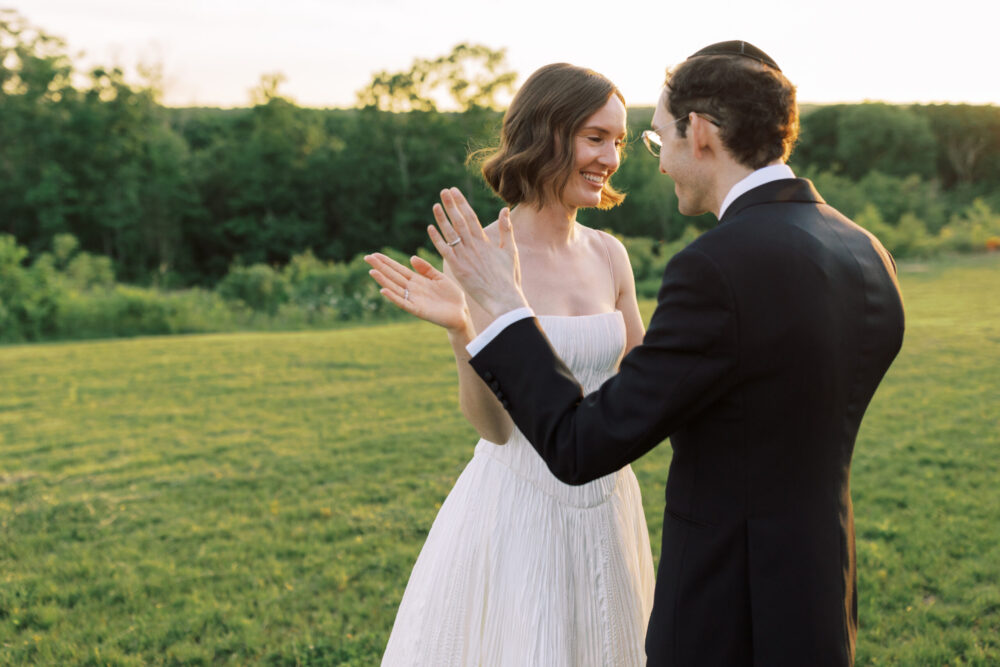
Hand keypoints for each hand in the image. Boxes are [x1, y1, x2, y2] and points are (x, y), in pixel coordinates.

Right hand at [364, 252, 472, 335]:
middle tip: (367, 257)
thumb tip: (411, 258)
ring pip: (395, 288)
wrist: (461, 312)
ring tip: (372, 271)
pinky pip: (403, 303)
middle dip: (381, 267)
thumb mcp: (439, 277)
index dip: (387, 262)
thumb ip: (426, 268)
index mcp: (417, 280)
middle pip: (393, 276)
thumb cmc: (451, 295)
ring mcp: (414, 299)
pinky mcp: (418, 310)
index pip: (399, 269)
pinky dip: (393, 297)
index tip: (375, 254)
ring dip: (383, 280)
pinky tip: (384, 290)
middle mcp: (413, 289)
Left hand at [429, 188, 528, 319]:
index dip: (461, 202)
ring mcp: (465, 257)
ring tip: (436, 205)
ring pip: (451, 234)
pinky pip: (445, 251)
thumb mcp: (511, 251)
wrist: (504, 298)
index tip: (454, 190)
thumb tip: (504, 210)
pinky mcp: (458, 269)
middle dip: (451, 205)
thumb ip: (507, 229)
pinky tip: (430, 228)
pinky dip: (437, 239)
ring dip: (442, 218)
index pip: (471, 216)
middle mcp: (474, 246)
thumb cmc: (509, 277)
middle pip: (459, 221)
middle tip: (443, 191)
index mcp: (485, 241)